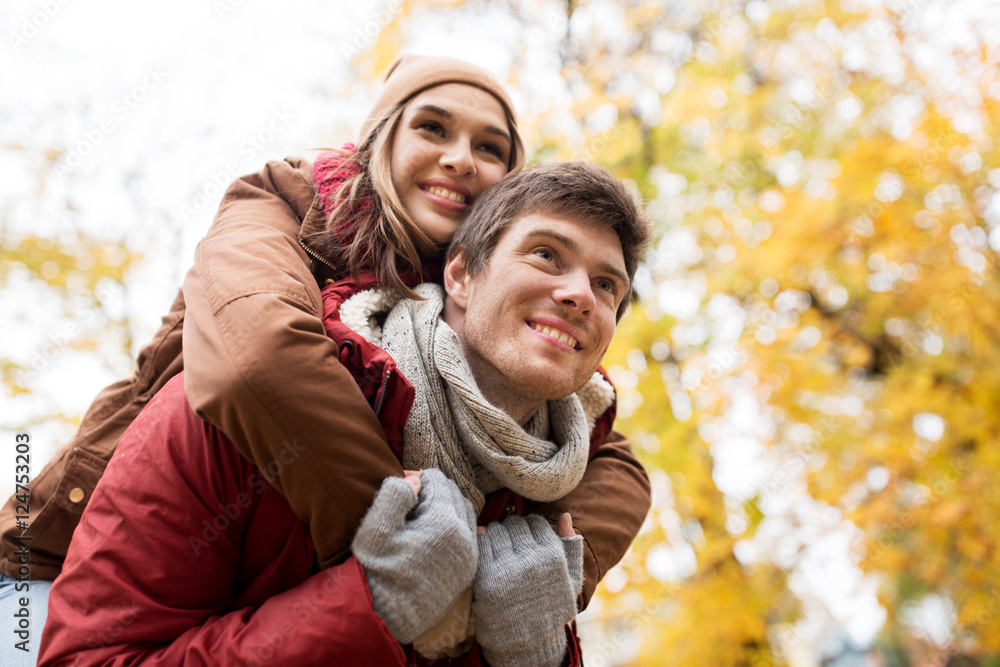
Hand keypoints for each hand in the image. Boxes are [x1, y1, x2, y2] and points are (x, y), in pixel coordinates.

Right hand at [353, 468, 477, 643]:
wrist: (388, 616)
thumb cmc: (379, 571)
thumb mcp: (376, 529)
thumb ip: (394, 495)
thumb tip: (415, 479)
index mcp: (443, 523)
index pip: (440, 481)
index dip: (420, 478)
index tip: (405, 484)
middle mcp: (464, 537)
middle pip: (456, 494)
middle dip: (436, 491)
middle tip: (412, 499)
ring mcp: (469, 554)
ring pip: (466, 513)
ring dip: (448, 506)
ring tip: (422, 516)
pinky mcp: (469, 568)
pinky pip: (470, 534)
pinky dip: (456, 525)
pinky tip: (434, 532)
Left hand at [472, 513, 580, 666]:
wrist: (529, 643)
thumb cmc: (551, 608)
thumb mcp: (570, 580)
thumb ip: (570, 545)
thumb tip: (565, 514)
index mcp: (553, 557)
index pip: (535, 522)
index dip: (530, 526)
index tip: (527, 536)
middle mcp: (530, 560)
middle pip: (514, 524)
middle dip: (512, 529)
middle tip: (511, 540)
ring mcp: (506, 569)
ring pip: (495, 530)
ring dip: (496, 534)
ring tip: (499, 546)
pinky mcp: (485, 578)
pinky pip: (481, 545)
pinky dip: (482, 543)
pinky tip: (488, 551)